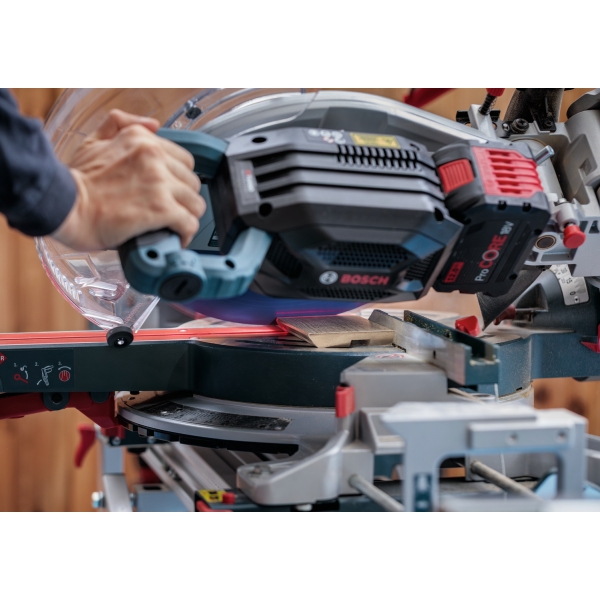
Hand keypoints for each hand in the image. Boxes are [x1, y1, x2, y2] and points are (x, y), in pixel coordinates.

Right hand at [52, 109, 204, 250]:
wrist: (63, 205)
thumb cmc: (77, 180)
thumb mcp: (94, 141)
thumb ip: (121, 124)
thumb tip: (153, 124)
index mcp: (143, 140)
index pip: (183, 161)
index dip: (178, 180)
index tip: (171, 193)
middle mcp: (155, 158)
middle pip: (192, 183)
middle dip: (183, 200)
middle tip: (171, 212)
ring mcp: (160, 184)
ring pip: (195, 203)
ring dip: (186, 217)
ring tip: (173, 226)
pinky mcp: (161, 209)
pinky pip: (189, 223)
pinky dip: (185, 234)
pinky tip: (176, 238)